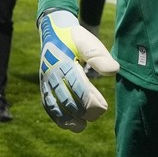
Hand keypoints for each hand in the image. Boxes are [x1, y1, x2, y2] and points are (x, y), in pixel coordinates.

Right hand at [38, 9, 118, 131]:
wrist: (54, 30)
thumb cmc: (75, 38)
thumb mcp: (88, 42)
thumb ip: (99, 56)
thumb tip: (113, 70)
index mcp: (64, 62)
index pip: (78, 87)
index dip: (91, 101)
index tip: (104, 107)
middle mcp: (52, 74)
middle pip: (67, 100)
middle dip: (83, 112)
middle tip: (98, 115)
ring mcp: (46, 81)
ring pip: (55, 105)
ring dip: (68, 119)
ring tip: (82, 126)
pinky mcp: (43, 85)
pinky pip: (47, 104)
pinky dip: (57, 117)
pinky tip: (68, 124)